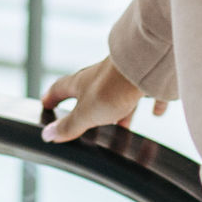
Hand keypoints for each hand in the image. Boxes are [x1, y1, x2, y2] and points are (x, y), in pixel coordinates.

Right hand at [38, 57, 166, 138]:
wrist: (147, 66)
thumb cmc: (113, 86)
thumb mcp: (86, 113)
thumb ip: (70, 125)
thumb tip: (47, 135)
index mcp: (81, 82)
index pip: (60, 89)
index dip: (51, 97)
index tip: (45, 104)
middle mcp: (101, 77)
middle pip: (89, 93)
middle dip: (86, 108)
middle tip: (84, 123)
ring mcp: (124, 78)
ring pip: (119, 96)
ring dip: (119, 111)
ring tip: (123, 127)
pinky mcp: (146, 81)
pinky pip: (146, 94)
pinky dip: (149, 104)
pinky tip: (156, 113)